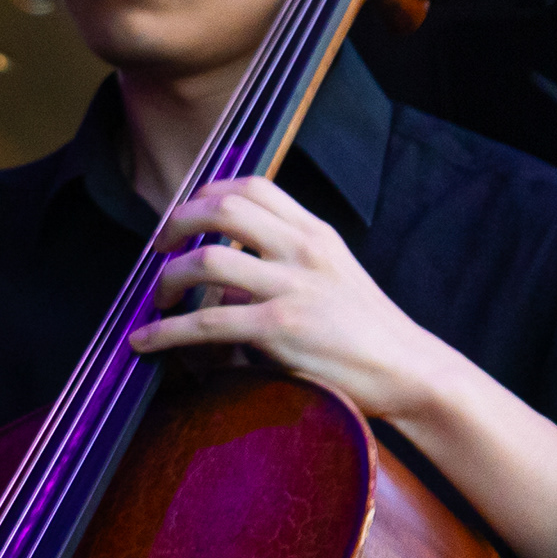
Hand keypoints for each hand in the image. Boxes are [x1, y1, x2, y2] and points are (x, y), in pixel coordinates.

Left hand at [126, 175, 456, 427]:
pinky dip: (166, 331)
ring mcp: (291, 288)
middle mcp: (302, 251)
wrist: (411, 371)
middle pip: (223, 209)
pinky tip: (145, 340)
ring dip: (168, 279)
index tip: (183, 214)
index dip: (207, 192)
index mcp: (315, 234)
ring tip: (157, 299)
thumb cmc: (368, 332)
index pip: (254, 186)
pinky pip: (206, 322)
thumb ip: (287, 262)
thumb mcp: (334, 276)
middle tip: (157, 247)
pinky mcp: (281, 328)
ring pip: (206, 261)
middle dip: (177, 223)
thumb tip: (228, 272)